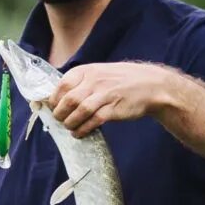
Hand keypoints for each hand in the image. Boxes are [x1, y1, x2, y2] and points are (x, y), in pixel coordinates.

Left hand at [42, 61, 179, 132]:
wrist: (151, 85)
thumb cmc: (122, 80)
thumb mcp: (100, 73)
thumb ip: (81, 82)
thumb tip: (59, 98)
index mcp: (87, 71)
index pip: (62, 85)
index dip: (54, 99)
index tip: (52, 107)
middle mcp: (94, 81)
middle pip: (68, 100)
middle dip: (59, 113)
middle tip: (59, 120)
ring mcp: (105, 95)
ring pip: (79, 111)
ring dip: (70, 123)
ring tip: (69, 128)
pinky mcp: (114, 109)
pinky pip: (93, 121)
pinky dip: (83, 129)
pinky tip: (79, 133)